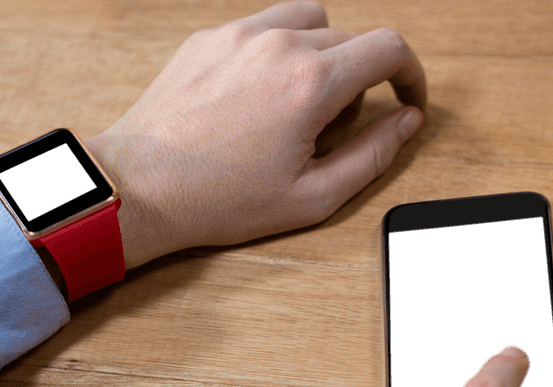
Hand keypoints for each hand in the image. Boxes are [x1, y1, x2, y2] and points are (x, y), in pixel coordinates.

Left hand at [83, 0, 426, 269]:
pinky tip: (260, 95)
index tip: (407, 99)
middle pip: (351, 38)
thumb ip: (373, 154)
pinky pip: (263, 26)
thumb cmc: (219, 200)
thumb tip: (407, 121)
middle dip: (362, 79)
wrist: (141, 187)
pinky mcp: (209, 38)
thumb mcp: (313, 196)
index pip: (389, 48)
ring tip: (302, 102)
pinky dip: (279, 50)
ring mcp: (239, 35)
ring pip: (309, 20)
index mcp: (311, 83)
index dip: (411, 74)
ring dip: (323, 54)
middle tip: (336, 128)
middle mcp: (278, 45)